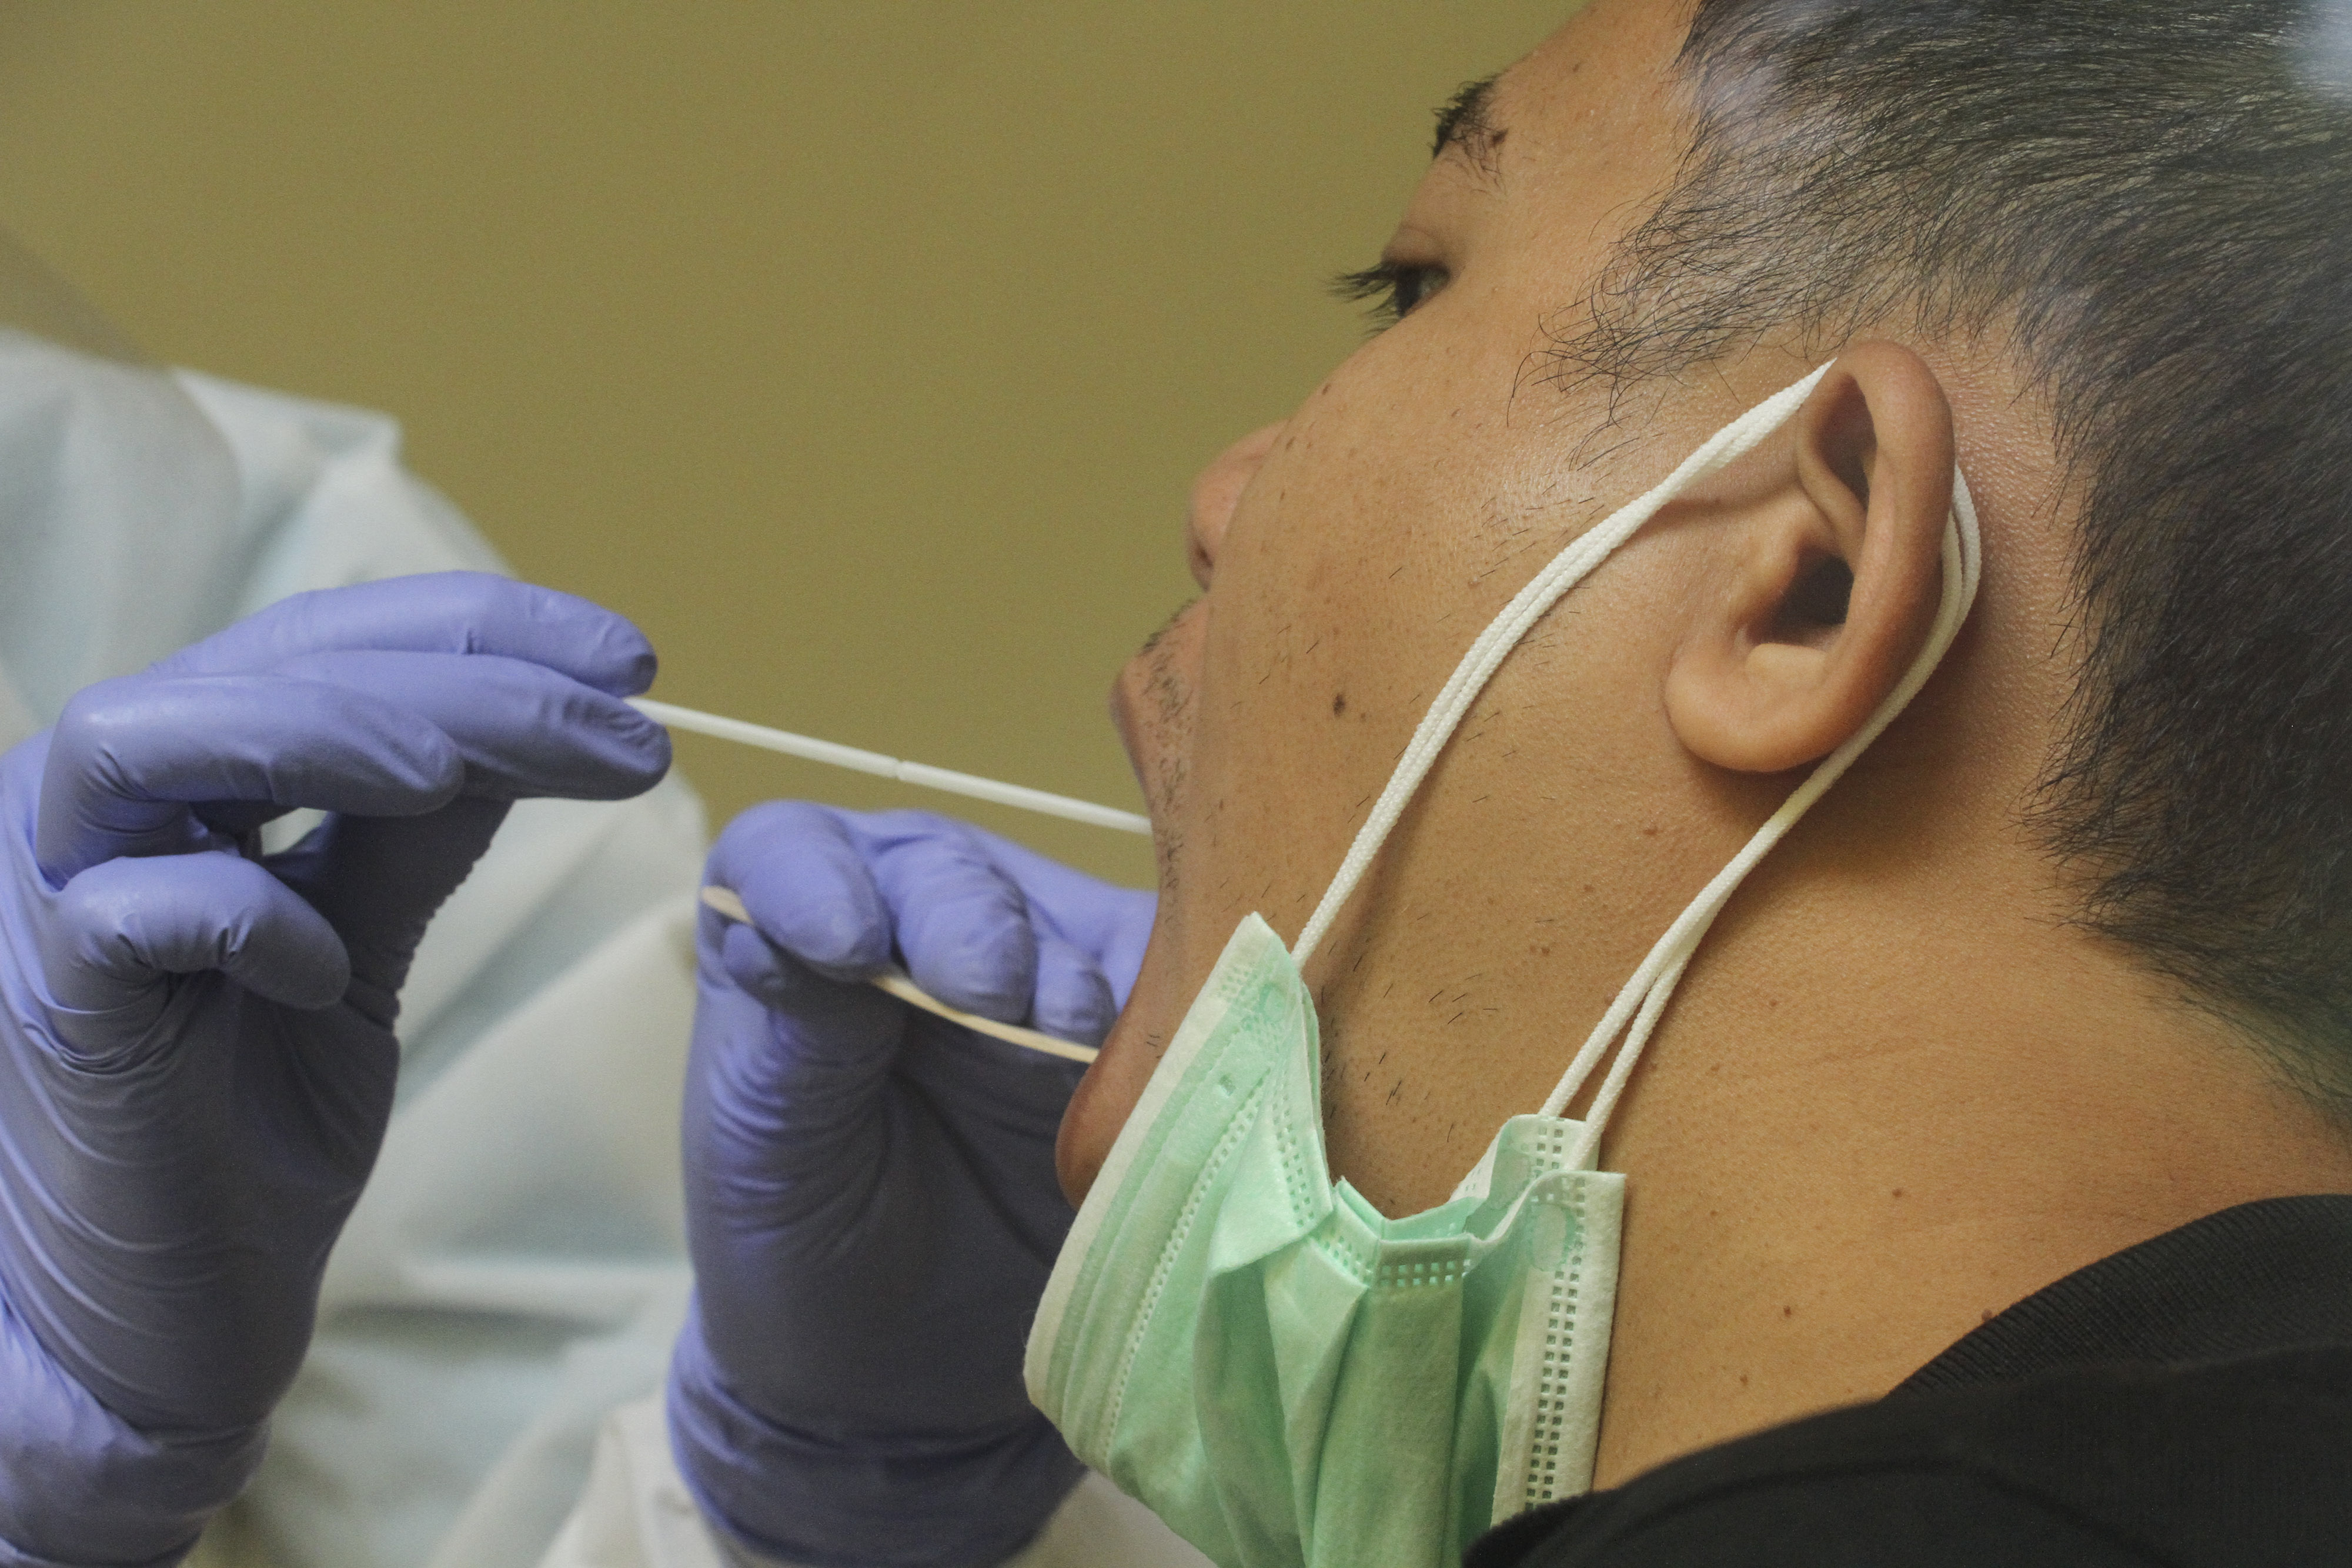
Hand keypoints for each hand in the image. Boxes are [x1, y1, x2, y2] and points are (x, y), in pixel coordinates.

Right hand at [0, 572, 669, 1564]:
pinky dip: (245, 914)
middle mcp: (94, 806)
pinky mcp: (49, 1005)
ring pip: (153, 737)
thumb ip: (411, 833)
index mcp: (179, 775)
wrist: (156, 1315)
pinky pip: (128, 913)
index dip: (482, 631)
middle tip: (627, 713)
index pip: (328, 644)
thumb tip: (530, 721)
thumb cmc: (250, 1122)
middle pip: (271, 667)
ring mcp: (49, 896)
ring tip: (472, 772)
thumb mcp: (357, 941)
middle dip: (464, 675)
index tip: (631, 662)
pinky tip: (327, 973)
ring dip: (336, 733)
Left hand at [667, 803, 1153, 1567]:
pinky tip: (1155, 1048)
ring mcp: (1033, 963)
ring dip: (1068, 970)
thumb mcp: (769, 1157)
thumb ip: (792, 1041)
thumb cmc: (808, 1251)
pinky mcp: (1131, 1019)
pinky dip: (1167, 1005)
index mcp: (800, 940)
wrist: (911, 1381)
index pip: (792, 858)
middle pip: (940, 870)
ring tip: (1074, 1033)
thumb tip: (814, 939)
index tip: (844, 947)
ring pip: (1058, 914)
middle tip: (990, 996)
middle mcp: (916, 922)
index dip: (815, 883)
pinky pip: (1164, 981)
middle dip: (966, 923)